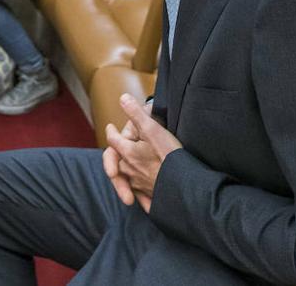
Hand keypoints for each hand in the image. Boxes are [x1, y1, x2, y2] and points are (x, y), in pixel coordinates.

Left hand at [103, 94, 182, 212]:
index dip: (111, 132)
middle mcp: (130, 170)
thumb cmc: (170, 156)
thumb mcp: (153, 129)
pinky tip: (137, 197)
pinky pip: (139, 195)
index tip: (109, 127)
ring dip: (123, 173)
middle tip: (114, 149)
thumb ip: (136, 113)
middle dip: (114, 154)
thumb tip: (123, 98)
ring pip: (126, 177)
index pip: (113, 140)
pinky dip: (136, 194)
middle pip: (117, 160)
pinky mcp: (149, 196)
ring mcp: (139, 185)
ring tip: (124, 170)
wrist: (185, 186)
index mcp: (128, 153)